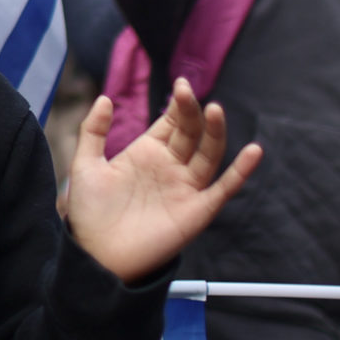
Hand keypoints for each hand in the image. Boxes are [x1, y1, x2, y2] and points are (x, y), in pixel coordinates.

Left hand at [66, 79, 261, 283]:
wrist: (96, 255)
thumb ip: (93, 131)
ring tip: (215, 109)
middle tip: (187, 91)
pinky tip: (254, 151)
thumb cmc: (90, 212)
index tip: (180, 85)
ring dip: (215, 132)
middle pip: (190, 132)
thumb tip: (106, 97)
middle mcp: (170, 167)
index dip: (177, 104)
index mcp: (147, 153)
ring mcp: (185, 188)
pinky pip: (223, 189)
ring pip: (208, 154)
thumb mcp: (86, 165)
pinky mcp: (197, 211)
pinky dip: (240, 172)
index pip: (171, 122)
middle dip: (190, 111)